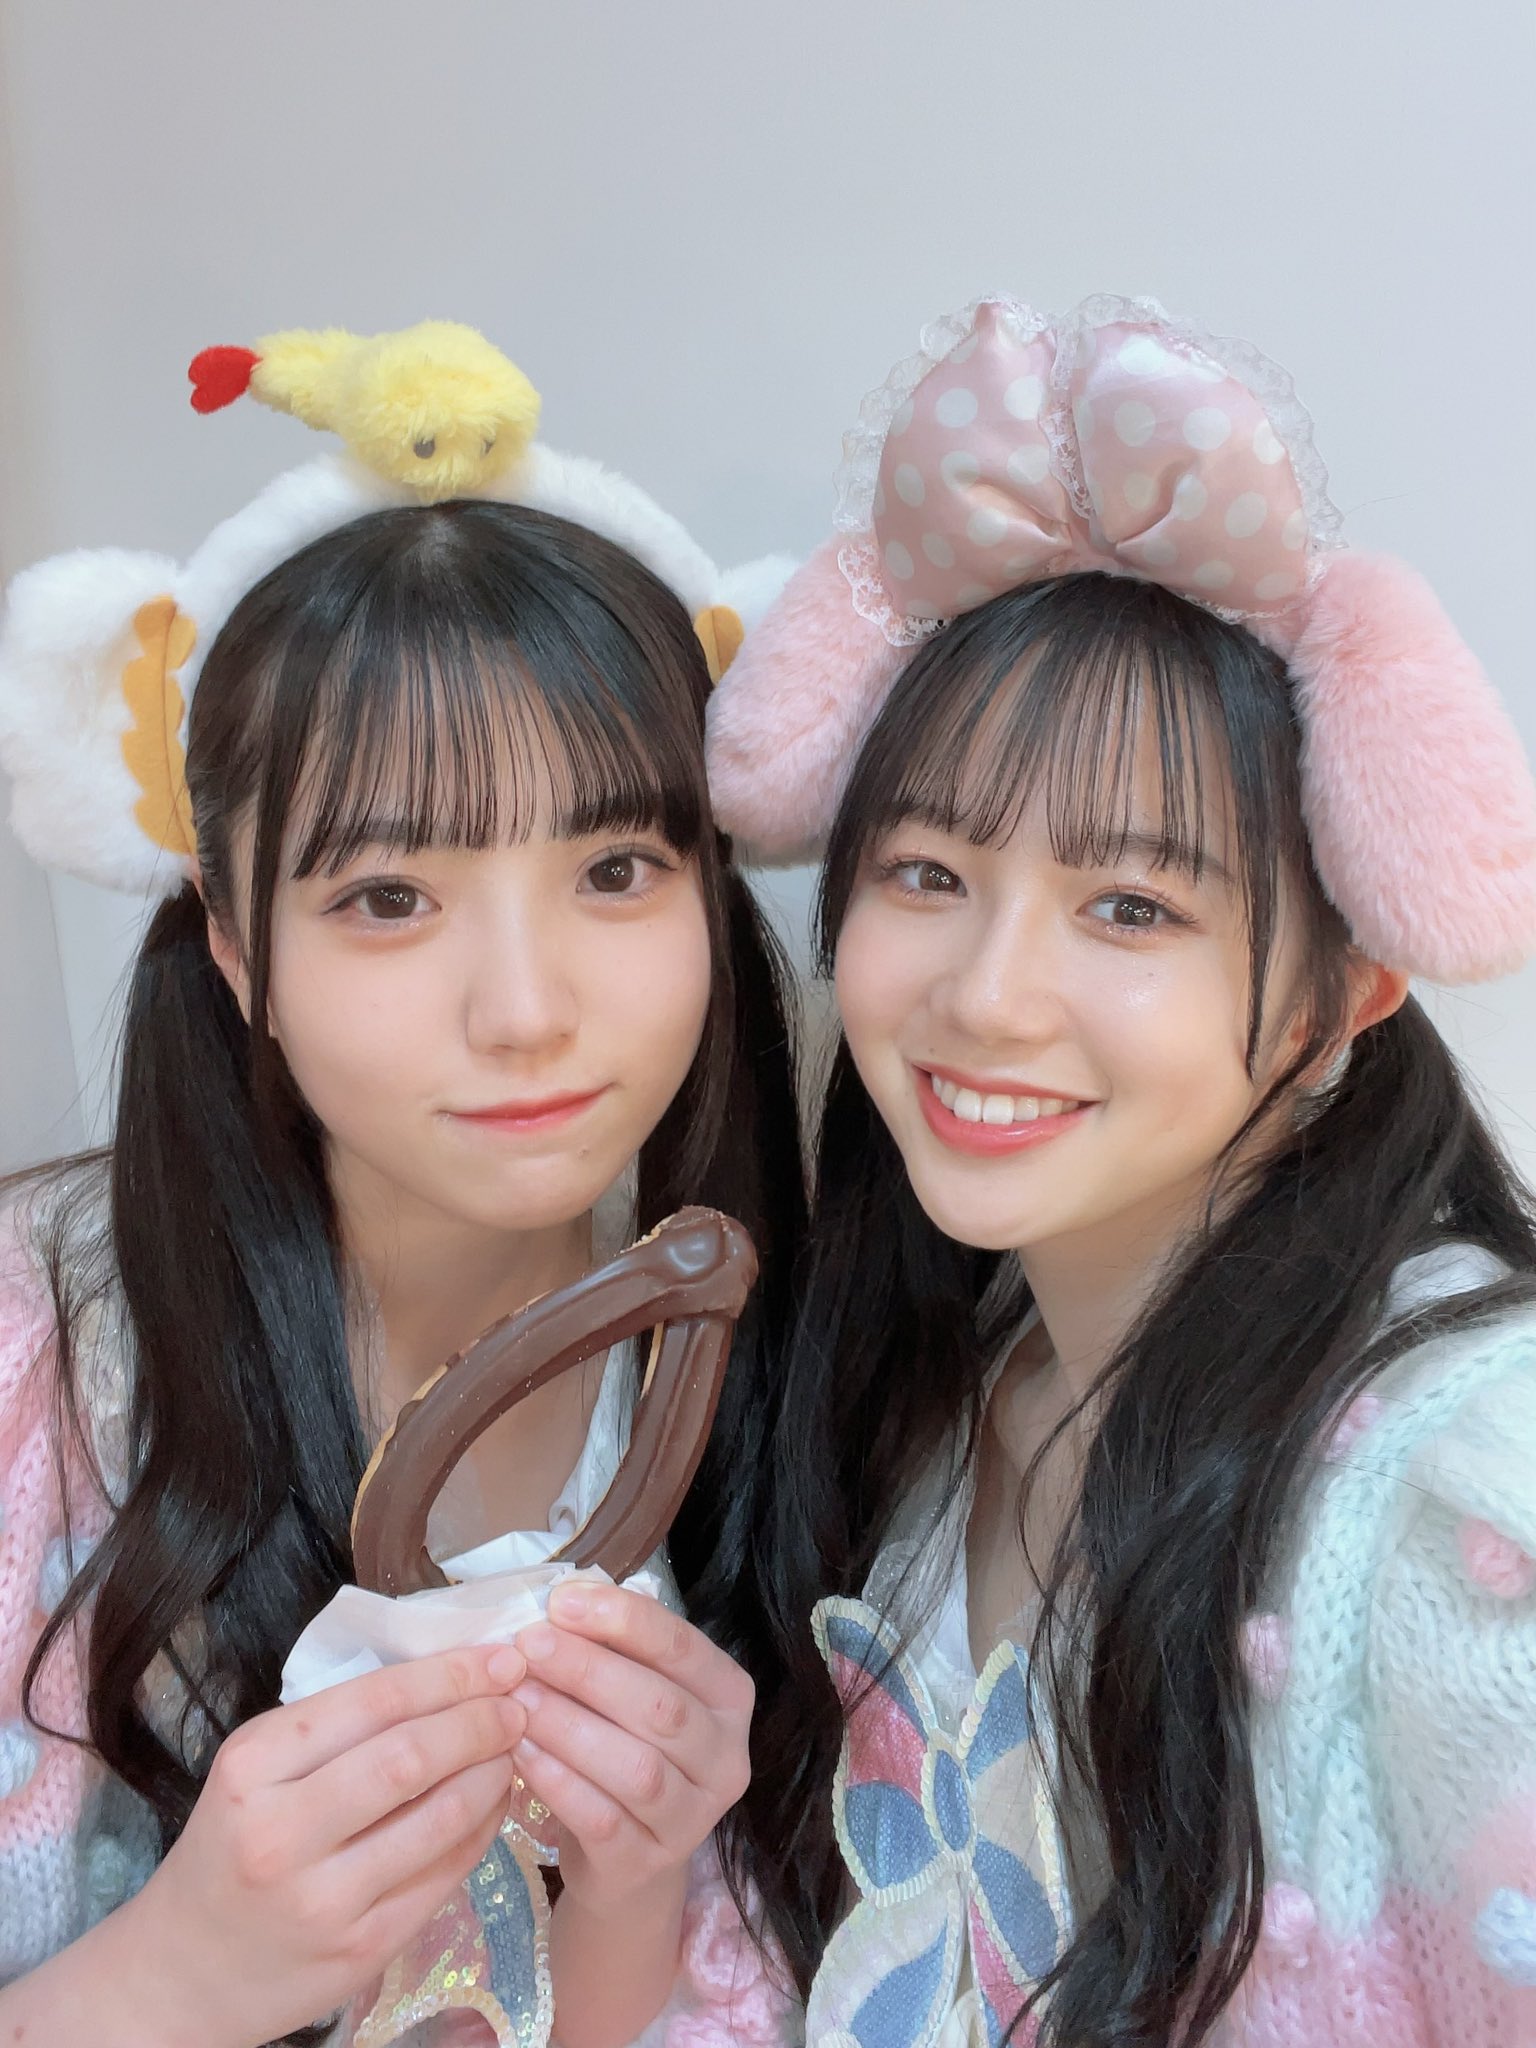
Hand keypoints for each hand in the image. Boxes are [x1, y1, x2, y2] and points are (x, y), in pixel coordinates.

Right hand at [116, 1645, 527, 2047]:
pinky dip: (482, 1828)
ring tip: (514, 1746)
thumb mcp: (255, 1772)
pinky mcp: (360, 1949)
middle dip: (481, 1720)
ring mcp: (323, 1899)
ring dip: (493, 1773)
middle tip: (519, 1700)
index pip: (373, 1702)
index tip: (499, 1658)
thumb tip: (445, 1674)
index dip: (449, 1675)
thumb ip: (335, 1727)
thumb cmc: (230, 1849)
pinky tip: (494, 1801)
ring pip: (439, 1817)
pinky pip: (444, 1874)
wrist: (183, 1974)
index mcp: (253, 1766)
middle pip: (411, 1757)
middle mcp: (282, 1833)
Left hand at [509, 1584, 752, 1922]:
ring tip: (517, 1699)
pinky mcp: (650, 1862)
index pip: (683, 1647)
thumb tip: (563, 1599)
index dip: (624, 1619)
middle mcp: (726, 1757)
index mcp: (729, 1698)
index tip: (561, 1601)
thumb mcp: (633, 1694)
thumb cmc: (626, 1750)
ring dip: (570, 1726)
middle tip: (528, 1646)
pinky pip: (603, 1818)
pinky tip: (520, 1753)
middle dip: (588, 1669)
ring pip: (636, 1766)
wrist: (628, 1863)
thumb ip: (614, 1648)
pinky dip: (559, 1782)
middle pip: (660, 1706)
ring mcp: (693, 1817)